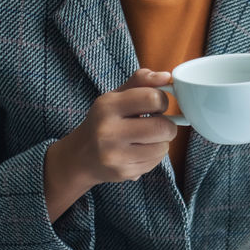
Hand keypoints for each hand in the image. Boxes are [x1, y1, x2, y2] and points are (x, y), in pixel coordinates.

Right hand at [44, 69, 176, 221]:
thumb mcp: (116, 96)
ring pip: (163, 147)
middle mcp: (109, 131)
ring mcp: (116, 155)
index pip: (152, 98)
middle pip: (162, 127)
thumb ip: (141, 81)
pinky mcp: (124, 172)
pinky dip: (155, 155)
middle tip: (159, 124)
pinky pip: (156, 162)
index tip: (157, 105)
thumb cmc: (104, 120)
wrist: (80, 156)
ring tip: (148, 139)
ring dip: (162, 142)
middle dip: (168, 125)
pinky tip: (141, 151)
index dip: (162, 101)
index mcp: (108, 106)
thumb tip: (166, 76)